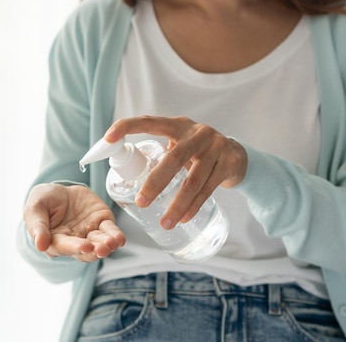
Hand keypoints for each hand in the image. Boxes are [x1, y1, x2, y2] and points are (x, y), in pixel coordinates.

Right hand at [23, 183, 125, 261]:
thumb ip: (37, 226)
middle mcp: (74, 241)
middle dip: (95, 250)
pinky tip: (119, 239)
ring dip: (107, 245)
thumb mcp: (34, 208)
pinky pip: (110, 230)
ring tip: (112, 243)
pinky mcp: (101, 222)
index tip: (85, 247)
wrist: (59, 190)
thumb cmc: (43, 201)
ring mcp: (89, 232)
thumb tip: (40, 245)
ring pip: (100, 242)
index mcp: (55, 241)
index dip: (75, 247)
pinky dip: (116, 235)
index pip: (65, 247)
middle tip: (102, 249)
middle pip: (86, 249)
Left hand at [104, 116, 246, 229]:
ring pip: (192, 180)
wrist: (237, 155)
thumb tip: (125, 171)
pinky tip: (183, 219)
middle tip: (141, 202)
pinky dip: (194, 206)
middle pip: (173, 159)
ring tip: (164, 223)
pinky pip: (208, 189)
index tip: (108, 138)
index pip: (149, 122)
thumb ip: (159, 154)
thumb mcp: (179, 145)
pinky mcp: (228, 163)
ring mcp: (215, 147)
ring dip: (177, 204)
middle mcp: (197, 133)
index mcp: (178, 126)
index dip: (127, 127)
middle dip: (155, 183)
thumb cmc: (197, 152)